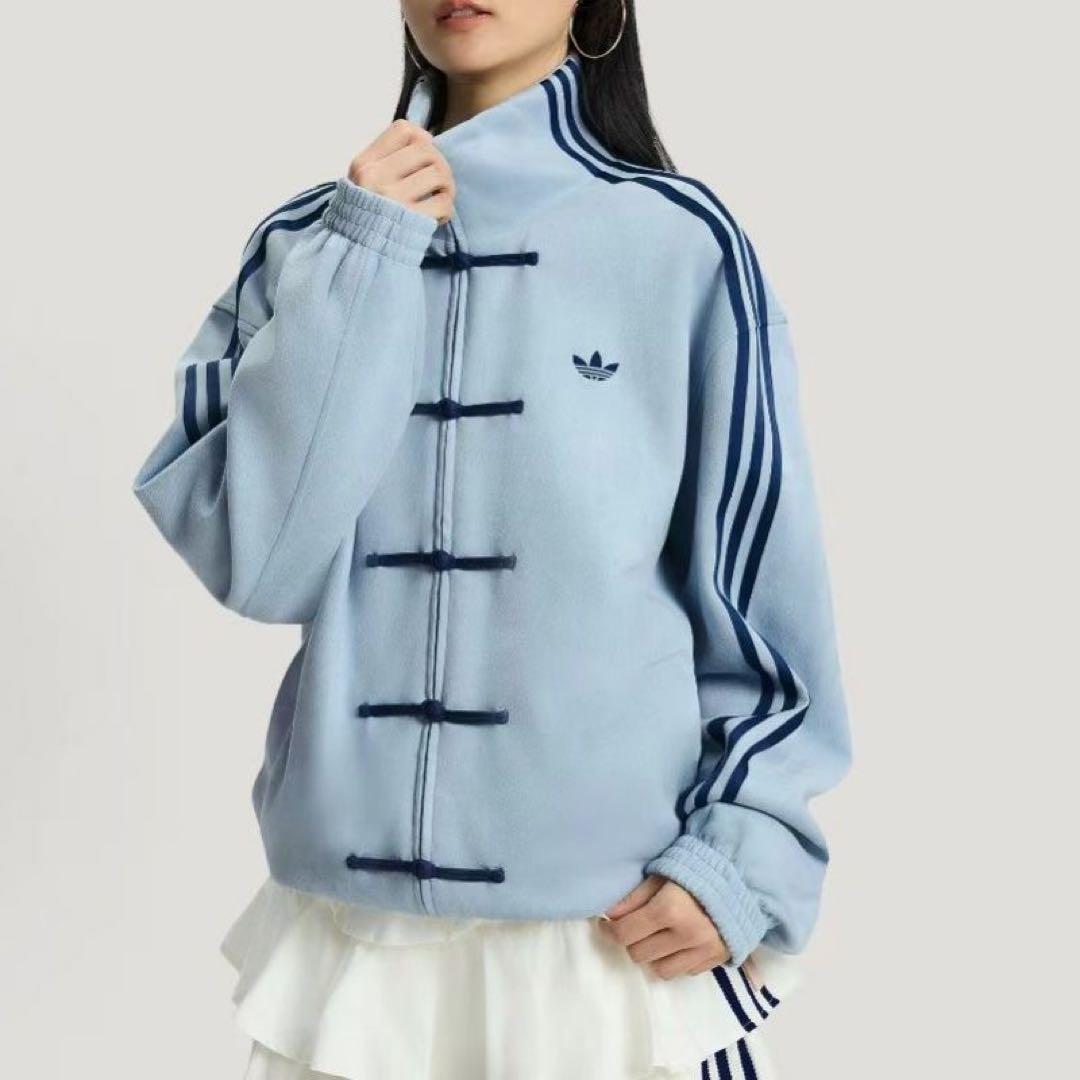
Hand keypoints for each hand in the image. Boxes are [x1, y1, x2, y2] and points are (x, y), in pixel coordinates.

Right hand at [348, 119, 454, 224]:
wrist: (355, 254)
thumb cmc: (364, 215)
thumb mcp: (362, 181)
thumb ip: (387, 159)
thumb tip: (427, 137)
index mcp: (365, 164)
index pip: (403, 130)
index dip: (422, 138)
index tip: (424, 156)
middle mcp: (377, 178)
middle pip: (427, 150)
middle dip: (440, 164)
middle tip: (440, 181)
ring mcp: (394, 200)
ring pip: (439, 174)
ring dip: (447, 187)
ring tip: (440, 198)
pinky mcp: (410, 222)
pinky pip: (443, 204)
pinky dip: (446, 210)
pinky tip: (437, 216)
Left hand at [601, 874, 730, 978]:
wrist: (742, 878)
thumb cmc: (696, 870)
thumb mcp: (661, 874)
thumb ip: (634, 896)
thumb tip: (608, 915)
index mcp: (669, 909)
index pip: (625, 934)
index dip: (609, 930)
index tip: (606, 925)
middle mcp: (686, 935)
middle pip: (638, 954)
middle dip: (632, 940)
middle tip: (637, 925)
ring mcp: (703, 951)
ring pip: (659, 969)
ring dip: (653, 954)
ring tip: (658, 936)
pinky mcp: (715, 960)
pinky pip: (684, 972)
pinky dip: (676, 960)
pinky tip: (679, 942)